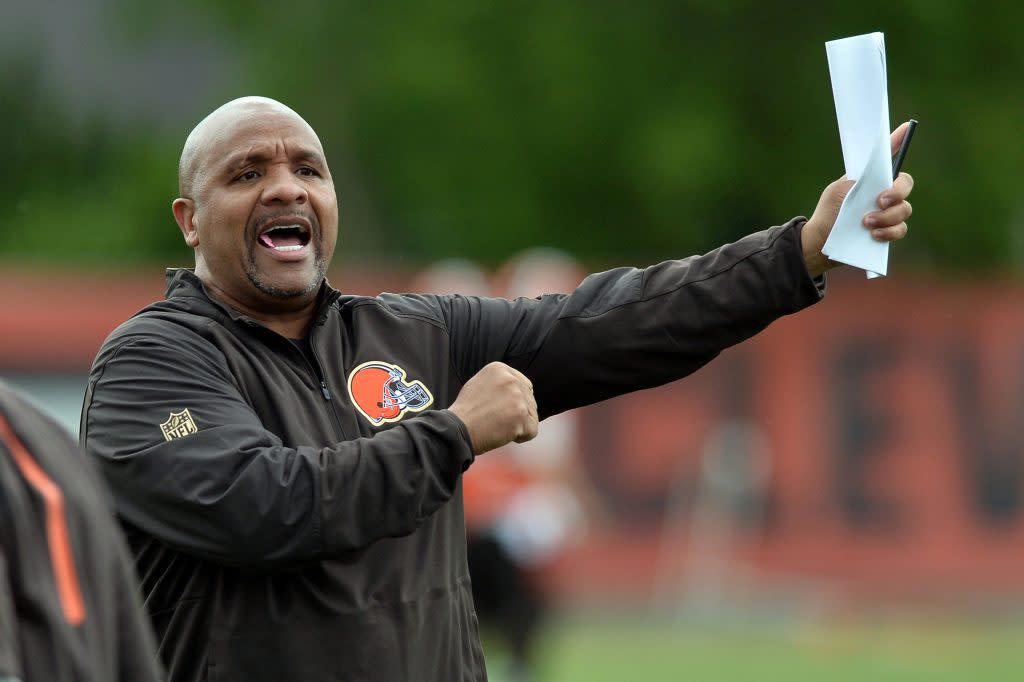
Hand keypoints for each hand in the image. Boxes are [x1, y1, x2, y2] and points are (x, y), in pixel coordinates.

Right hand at [447, 362, 538, 455]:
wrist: (457, 429)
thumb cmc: (466, 411)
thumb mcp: (480, 383)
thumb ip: (500, 381)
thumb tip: (521, 386)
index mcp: (500, 369)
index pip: (524, 385)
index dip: (514, 402)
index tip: (497, 409)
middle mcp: (510, 379)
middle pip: (530, 400)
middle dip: (517, 413)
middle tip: (495, 419)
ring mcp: (517, 397)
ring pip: (532, 415)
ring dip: (519, 425)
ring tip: (498, 425)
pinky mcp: (521, 416)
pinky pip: (532, 430)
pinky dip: (521, 437)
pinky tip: (503, 434)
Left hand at [802, 121, 915, 277]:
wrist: (820, 242)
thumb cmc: (829, 212)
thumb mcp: (839, 191)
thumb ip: (858, 181)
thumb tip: (875, 175)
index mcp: (871, 179)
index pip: (888, 156)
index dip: (898, 140)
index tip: (906, 126)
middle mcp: (883, 193)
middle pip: (905, 184)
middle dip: (897, 192)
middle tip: (880, 201)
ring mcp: (888, 213)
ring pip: (905, 209)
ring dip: (887, 216)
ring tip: (865, 222)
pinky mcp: (888, 232)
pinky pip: (900, 229)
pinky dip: (889, 231)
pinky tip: (873, 234)